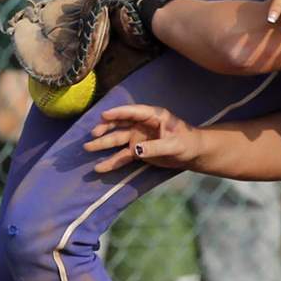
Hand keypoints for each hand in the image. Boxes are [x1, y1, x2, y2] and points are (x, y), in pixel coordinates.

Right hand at [85, 104, 200, 172]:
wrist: (193, 154)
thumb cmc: (188, 143)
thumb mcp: (174, 145)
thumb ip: (155, 147)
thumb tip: (136, 150)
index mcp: (154, 116)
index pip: (133, 112)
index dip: (119, 112)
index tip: (103, 114)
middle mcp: (142, 125)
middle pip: (121, 124)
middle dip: (106, 127)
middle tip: (93, 133)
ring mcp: (138, 137)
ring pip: (117, 139)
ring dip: (103, 143)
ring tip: (87, 148)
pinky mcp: (138, 151)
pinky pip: (122, 155)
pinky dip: (111, 162)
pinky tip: (99, 168)